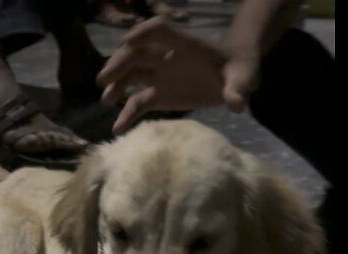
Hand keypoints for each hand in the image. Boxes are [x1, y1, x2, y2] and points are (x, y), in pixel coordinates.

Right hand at [96, 17, 259, 133]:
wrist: (235, 79)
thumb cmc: (239, 71)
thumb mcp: (243, 78)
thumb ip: (238, 89)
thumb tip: (237, 104)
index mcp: (186, 44)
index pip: (160, 30)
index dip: (143, 33)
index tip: (127, 42)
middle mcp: (167, 56)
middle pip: (138, 53)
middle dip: (120, 63)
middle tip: (104, 79)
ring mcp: (160, 75)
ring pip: (132, 75)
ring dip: (117, 84)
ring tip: (106, 99)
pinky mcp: (160, 94)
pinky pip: (139, 102)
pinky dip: (127, 115)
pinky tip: (117, 129)